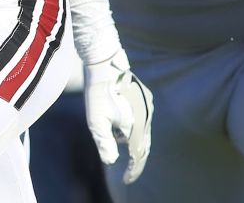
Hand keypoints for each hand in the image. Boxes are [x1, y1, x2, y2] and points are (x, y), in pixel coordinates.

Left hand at [84, 51, 153, 183]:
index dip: (133, 170)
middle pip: (143, 144)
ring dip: (133, 140)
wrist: (105, 65)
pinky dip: (134, 127)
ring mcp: (147, 106)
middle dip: (134, 158)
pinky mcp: (145, 97)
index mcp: (136, 126)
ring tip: (117, 141)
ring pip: (142, 131)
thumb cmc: (98, 93)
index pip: (137, 155)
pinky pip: (142, 119)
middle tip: (127, 169)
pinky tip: (121, 124)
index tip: (126, 179)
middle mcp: (146, 117)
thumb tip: (111, 160)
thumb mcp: (96, 121)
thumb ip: (105, 143)